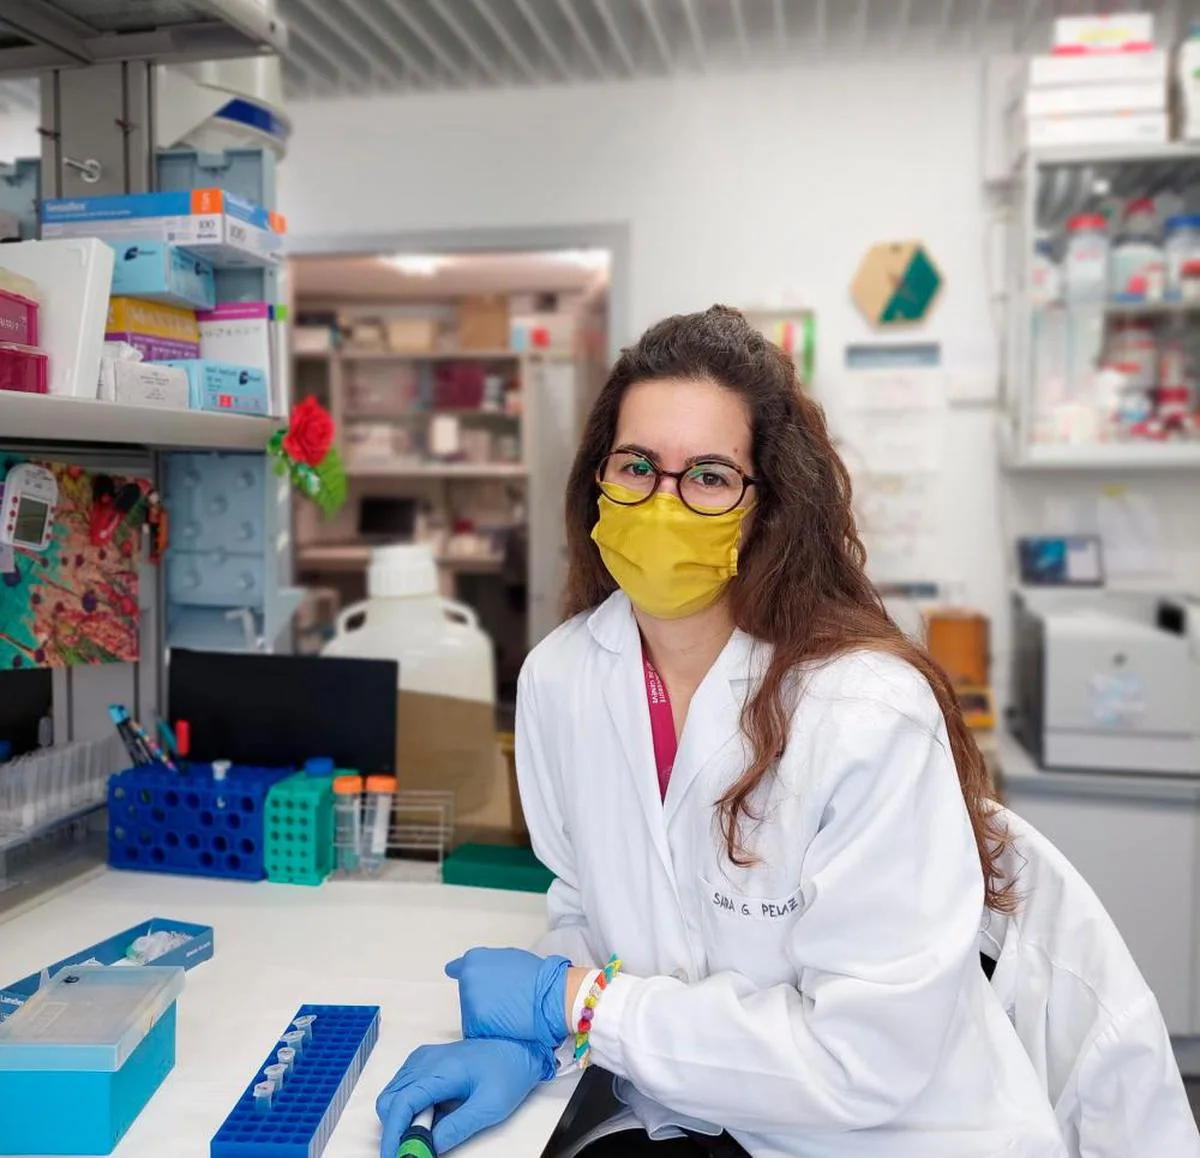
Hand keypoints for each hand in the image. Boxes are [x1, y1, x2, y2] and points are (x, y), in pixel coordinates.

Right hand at [376, 1038, 552, 1155]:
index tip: (395, 1156)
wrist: (518, 1046)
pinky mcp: (425, 1062)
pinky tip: (431, 1117)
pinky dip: (409, 1108)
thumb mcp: (490, 1107)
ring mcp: (423, 1059)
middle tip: (417, 1147)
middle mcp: (425, 1060)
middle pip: (390, 1101)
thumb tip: (431, 1146)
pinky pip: (404, 1088)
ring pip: (394, 1095)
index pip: (401, 1104)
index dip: (393, 1134)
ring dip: (403, 1119)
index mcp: (440, 1070)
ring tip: (430, 1131)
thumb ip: (458, 1128)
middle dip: (397, 1129)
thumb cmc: (508, 1071)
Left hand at [445, 947, 569, 1050]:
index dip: (461, 974)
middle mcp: (467, 981)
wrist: (550, 996)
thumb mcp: (509, 958)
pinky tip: (504, 1026)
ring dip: (484, 1016)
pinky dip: (487, 1032)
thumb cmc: (536, 975)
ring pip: (471, 1014)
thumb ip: (489, 964)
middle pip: (467, 994)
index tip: (456, 975)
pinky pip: (477, 1031)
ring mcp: (469, 1004)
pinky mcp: (475, 1025)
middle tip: (503, 1000)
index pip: (457, 969)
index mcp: (474, 961)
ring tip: (507, 1013)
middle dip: (480, 998)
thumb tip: (481, 972)